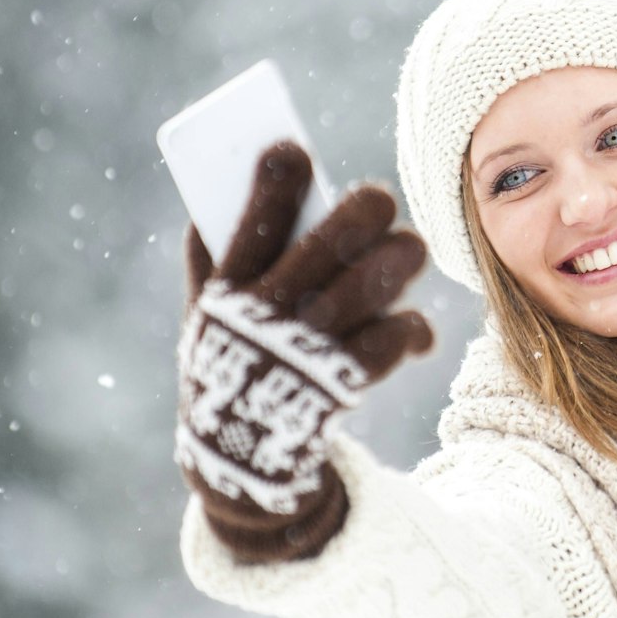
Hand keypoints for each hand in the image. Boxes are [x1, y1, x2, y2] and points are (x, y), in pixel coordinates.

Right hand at [175, 142, 432, 561]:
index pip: (254, 218)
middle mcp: (267, 316)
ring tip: (407, 254)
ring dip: (402, 259)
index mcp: (226, 291)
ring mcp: (310, 348)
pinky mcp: (347, 382)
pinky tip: (406, 324)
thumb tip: (228, 185)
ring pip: (379, 276)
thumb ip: (211, 254)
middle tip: (378, 205)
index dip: (277, 178)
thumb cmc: (230, 364)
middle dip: (368, 209)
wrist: (243, 467)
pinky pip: (400, 331)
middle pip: (337, 236)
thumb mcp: (205, 315)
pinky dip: (411, 325)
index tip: (293, 150)